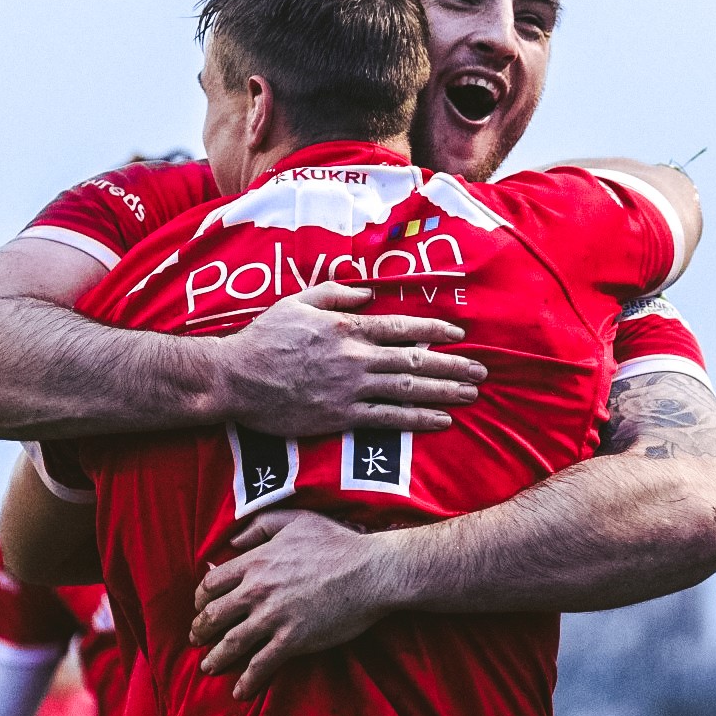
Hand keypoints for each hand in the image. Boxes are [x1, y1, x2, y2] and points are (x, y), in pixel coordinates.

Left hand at [191, 510, 402, 698]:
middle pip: (214, 614)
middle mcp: (257, 590)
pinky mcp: (292, 640)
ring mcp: (273, 616)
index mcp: (256, 562)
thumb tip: (234, 541)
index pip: (212, 583)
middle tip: (197, 638)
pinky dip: (248, 680)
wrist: (370, 571)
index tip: (201, 607)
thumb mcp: (296, 520)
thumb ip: (260, 526)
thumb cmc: (337, 543)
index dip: (201, 598)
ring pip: (231, 642)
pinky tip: (240, 691)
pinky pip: (261, 664)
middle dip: (200, 630)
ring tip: (208, 666)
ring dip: (216, 658)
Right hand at [214, 282, 484, 437]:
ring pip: (409, 391)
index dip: (433, 330)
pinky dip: (419, 420)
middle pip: (416, 362)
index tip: (457, 333)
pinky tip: (442, 421)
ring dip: (446, 392)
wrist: (234, 378)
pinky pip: (389, 420)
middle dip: (453, 366)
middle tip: (481, 371)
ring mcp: (350, 389)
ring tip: (472, 394)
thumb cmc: (262, 338)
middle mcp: (355, 358)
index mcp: (346, 327)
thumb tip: (368, 295)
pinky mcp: (341, 417)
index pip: (402, 328)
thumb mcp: (297, 302)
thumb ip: (335, 295)